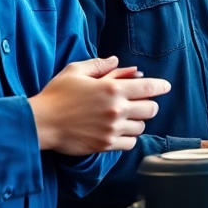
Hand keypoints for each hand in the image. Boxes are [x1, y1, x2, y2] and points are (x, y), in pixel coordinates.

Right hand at [29, 57, 169, 155]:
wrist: (40, 123)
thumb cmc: (57, 94)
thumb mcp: (76, 71)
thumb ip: (101, 65)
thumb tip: (119, 62)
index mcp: (112, 89)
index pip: (149, 87)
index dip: (161, 86)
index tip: (166, 87)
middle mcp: (116, 110)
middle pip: (151, 109)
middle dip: (148, 104)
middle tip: (139, 102)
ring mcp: (112, 129)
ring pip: (141, 127)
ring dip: (137, 121)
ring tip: (124, 117)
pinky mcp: (105, 145)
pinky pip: (130, 143)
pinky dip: (128, 137)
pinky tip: (119, 131)